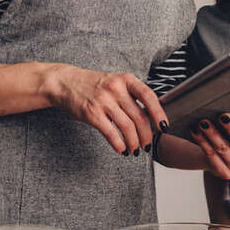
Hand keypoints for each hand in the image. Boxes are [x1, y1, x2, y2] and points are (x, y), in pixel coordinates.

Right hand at [46, 65, 166, 155]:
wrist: (65, 83)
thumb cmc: (93, 86)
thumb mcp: (115, 83)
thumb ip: (131, 96)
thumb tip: (151, 117)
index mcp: (125, 79)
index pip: (149, 96)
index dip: (159, 113)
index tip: (164, 127)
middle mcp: (116, 88)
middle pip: (139, 116)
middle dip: (147, 135)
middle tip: (147, 145)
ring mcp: (103, 101)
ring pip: (127, 127)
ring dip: (134, 143)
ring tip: (135, 150)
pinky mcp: (92, 113)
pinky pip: (111, 133)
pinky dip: (119, 144)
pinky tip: (121, 150)